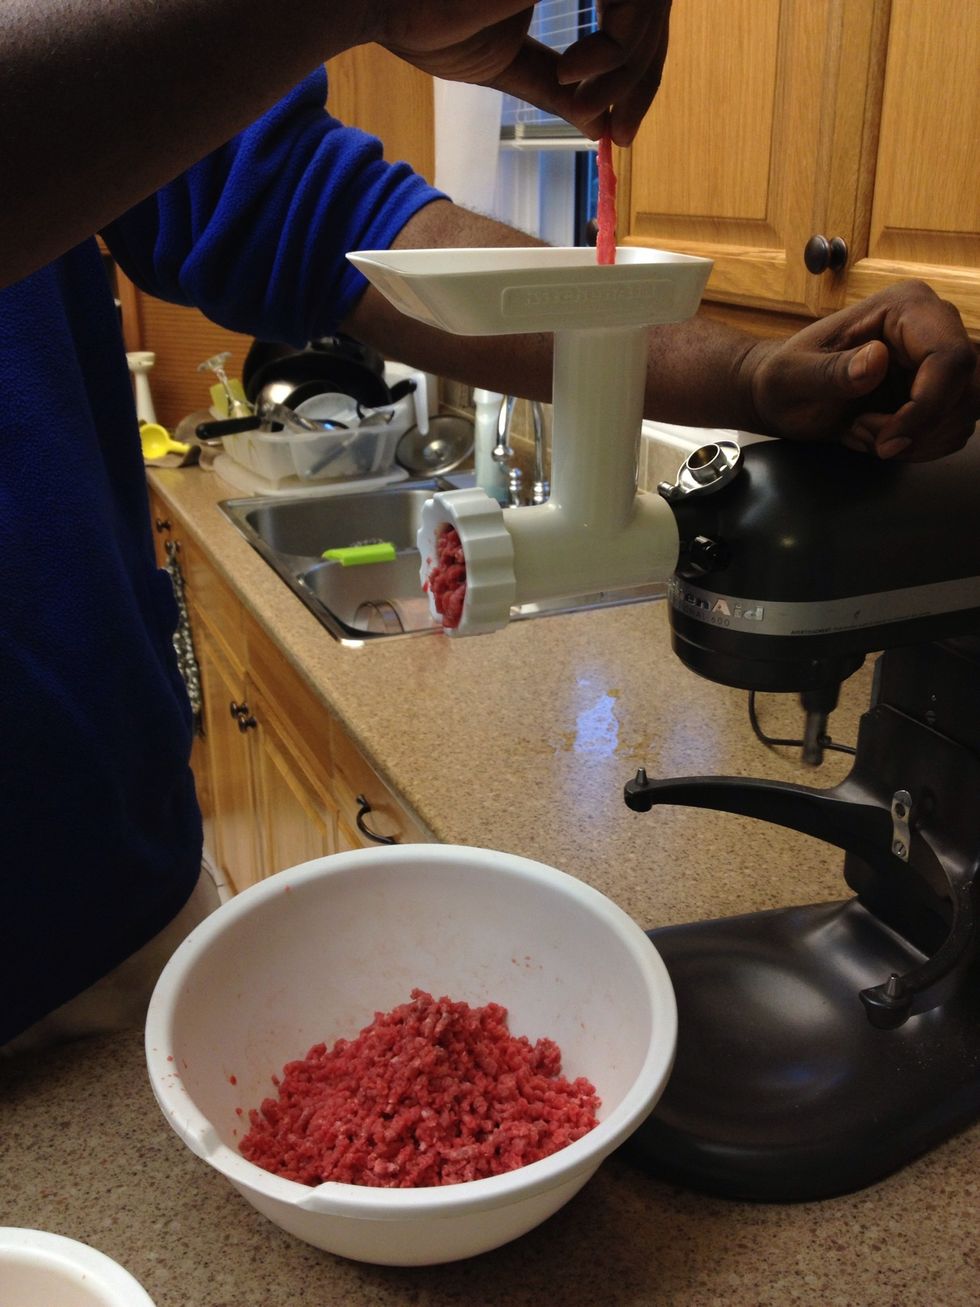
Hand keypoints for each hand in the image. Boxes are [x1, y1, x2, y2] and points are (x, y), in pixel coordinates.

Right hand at [374, 1, 671, 144]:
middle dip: (644, 81)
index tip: (622, 130)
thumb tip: (598, 125)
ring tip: (585, 104)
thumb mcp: (509, 61)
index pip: (635, 17)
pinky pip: (625, 5)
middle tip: (621, 135)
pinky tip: (573, 77)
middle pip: (654, 14)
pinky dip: (612, 49)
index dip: (640, 72)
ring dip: (627, 71)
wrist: (390, 2)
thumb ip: (555, 86)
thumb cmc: (432, 20)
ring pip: (648, 10)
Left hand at [745, 281, 978, 461]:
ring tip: (867, 433)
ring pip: (964, 412)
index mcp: (905, 306)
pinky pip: (954, 426)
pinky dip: (921, 445)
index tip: (887, 441)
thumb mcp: (792, 376)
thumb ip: (832, 371)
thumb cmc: (784, 378)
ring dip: (918, 441)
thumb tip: (877, 360)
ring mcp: (940, 358)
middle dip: (919, 430)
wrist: (784, 395)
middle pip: (965, 389)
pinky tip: (883, 438)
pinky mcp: (940, 388)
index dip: (926, 408)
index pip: (949, 358)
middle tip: (869, 440)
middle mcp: (934, 325)